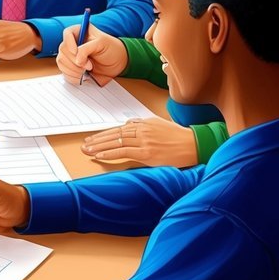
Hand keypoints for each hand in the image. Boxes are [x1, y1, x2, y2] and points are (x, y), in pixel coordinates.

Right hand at [57, 24, 128, 85]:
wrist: (117, 63)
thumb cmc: (111, 49)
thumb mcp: (101, 43)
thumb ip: (87, 49)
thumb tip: (77, 60)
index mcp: (79, 32)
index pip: (67, 33)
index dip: (69, 43)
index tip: (76, 52)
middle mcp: (72, 43)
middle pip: (63, 50)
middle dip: (74, 60)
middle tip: (89, 66)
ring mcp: (70, 56)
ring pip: (61, 61)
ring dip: (73, 69)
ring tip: (86, 71)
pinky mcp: (70, 67)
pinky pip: (64, 72)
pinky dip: (72, 76)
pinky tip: (82, 76)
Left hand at [82, 117, 198, 165]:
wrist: (194, 144)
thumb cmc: (178, 136)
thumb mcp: (159, 124)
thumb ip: (142, 123)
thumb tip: (128, 124)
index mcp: (143, 124)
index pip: (117, 129)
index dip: (103, 135)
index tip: (92, 139)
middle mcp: (141, 130)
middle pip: (114, 135)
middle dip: (97, 140)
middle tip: (85, 145)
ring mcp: (143, 141)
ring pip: (116, 143)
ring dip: (99, 147)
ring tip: (88, 151)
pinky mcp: (147, 153)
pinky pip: (124, 152)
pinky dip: (110, 154)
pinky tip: (100, 156)